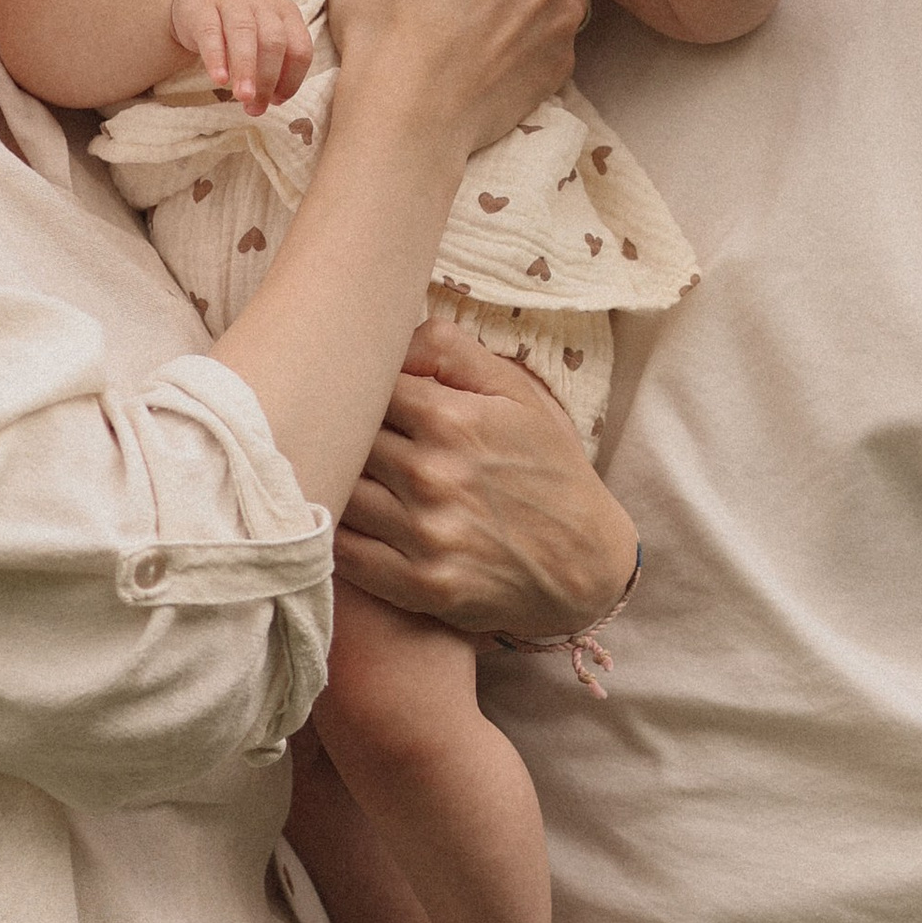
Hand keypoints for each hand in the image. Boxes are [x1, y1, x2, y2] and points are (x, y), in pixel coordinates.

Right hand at [167, 0, 313, 116]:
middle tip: (256, 108)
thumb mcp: (263, 36)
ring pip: (244, 33)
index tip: (277, 101)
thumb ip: (273, 65)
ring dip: (246, 69)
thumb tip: (272, 100)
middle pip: (274, 42)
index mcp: (286, 12)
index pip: (300, 48)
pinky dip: (216, 58)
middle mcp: (262, 3)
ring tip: (243, 98)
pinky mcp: (201, 6)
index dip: (292, 79)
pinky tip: (219, 79)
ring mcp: (231, 1)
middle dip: (269, 79)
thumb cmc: (238, 24)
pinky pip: (211, 32)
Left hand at [337, 321, 640, 637]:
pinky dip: (332, 536)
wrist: (589, 563)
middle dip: (337, 435)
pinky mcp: (422, 585)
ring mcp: (427, 534)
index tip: (353, 399)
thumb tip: (389, 337)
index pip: (363, 389)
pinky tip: (340, 522)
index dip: (353, 392)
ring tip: (337, 477)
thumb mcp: (517, 394)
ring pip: (339, 494)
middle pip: (344, 441)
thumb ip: (450, 351)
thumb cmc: (548, 470)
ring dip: (335, 484)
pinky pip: (345, 555)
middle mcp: (434, 475)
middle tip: (334, 436)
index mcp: (452, 419)